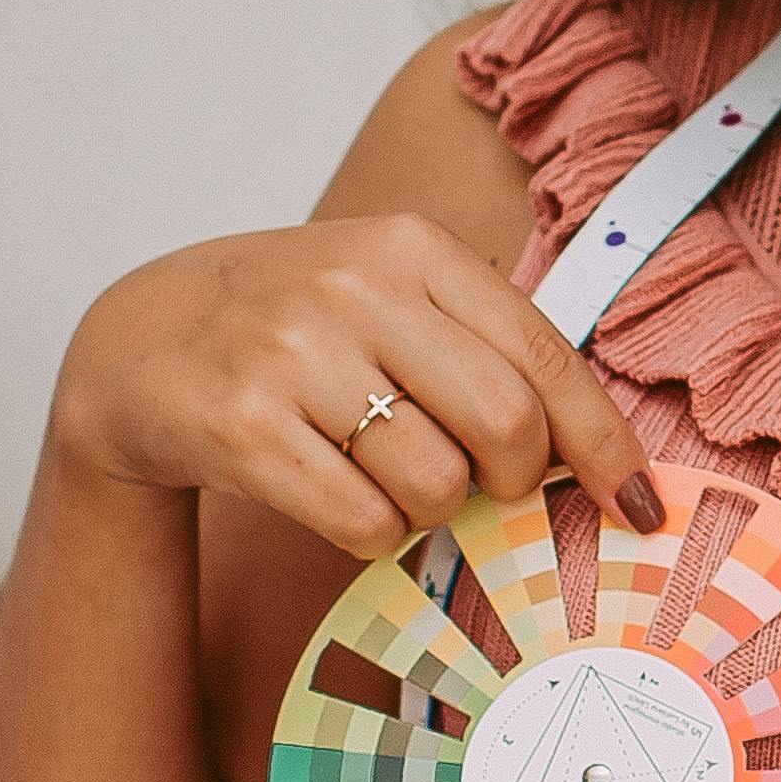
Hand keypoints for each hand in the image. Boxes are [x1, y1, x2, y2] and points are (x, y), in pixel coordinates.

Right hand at [51, 215, 657, 562]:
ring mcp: (291, 352)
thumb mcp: (388, 299)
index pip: (547, 356)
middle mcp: (353, 287)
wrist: (139, 343)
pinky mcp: (239, 424)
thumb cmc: (297, 334)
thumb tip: (597, 457)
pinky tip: (337, 498)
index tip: (641, 506)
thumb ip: (485, 351)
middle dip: (511, 481)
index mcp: (411, 249)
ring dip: (429, 510)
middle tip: (481, 488)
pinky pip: (361, 519)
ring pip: (433, 483)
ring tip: (384, 478)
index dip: (604, 445)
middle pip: (504, 424)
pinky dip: (369, 532)